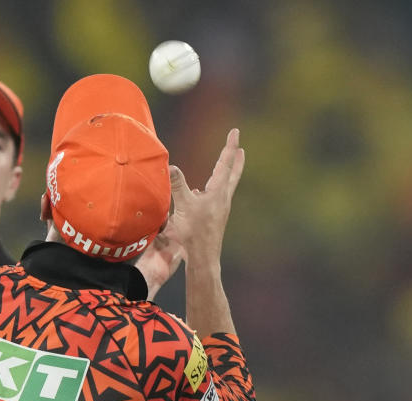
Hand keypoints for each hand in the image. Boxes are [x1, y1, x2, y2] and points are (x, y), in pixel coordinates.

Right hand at [136, 129, 244, 298]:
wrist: (203, 257)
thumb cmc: (195, 232)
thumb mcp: (184, 206)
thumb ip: (178, 185)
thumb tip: (171, 165)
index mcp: (218, 192)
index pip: (224, 163)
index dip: (229, 146)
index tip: (235, 131)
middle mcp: (222, 199)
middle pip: (232, 174)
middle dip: (235, 160)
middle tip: (240, 149)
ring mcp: (219, 209)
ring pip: (224, 186)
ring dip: (225, 174)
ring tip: (223, 168)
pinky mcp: (214, 219)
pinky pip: (215, 198)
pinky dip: (211, 190)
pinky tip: (200, 194)